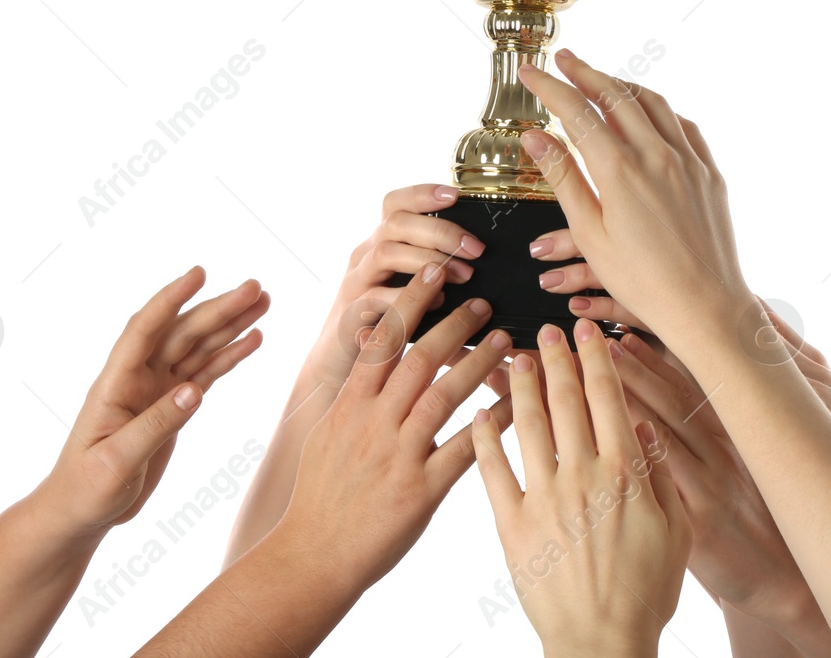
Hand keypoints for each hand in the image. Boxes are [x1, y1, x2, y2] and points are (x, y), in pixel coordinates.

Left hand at [33, 266, 266, 538]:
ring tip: (263, 302)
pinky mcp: (173, 404)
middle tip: (255, 288)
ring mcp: (157, 389)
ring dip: (230, 324)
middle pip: (182, 333)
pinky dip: (229, 355)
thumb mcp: (116, 462)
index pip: (144, 330)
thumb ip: (155, 424)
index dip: (170, 300)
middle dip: (218, 308)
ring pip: (198, 347)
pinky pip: (206, 372)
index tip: (199, 273)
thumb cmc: (87, 489)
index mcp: (116, 384)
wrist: (82, 511)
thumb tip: (194, 390)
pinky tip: (252, 339)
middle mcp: (138, 378)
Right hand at [226, 185, 487, 565]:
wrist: (312, 557)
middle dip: (454, 325)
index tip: (434, 274)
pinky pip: (465, 450)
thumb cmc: (322, 496)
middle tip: (484, 303)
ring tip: (507, 341)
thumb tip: (371, 347)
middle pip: (418, 360)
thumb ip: (355, 394)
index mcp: (350, 407)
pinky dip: (493, 424)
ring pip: (444, 396)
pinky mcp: (421, 492)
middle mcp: (373, 425)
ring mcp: (398, 457)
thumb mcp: (328, 435)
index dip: (410, 303)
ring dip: (479, 364)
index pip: (382, 342)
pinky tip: (518, 404)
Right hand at [304, 183, 482, 387]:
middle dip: (440, 231)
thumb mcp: (406, 285)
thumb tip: (481, 259)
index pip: (395, 203)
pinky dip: (409, 297)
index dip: (423, 193)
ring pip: (386, 253)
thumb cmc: (386, 317)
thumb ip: (433, 268)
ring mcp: (356, 281)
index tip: (455, 195)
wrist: (340, 358)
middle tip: (476, 248)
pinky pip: (377, 297)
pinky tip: (438, 303)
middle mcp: (365, 255)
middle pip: (396, 223)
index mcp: (381, 242)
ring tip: (464, 275)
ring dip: (429, 260)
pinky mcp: (350, 312)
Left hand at [472, 319, 690, 657]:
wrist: (602, 643)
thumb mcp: (675, 530)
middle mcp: (583, 474)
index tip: (587, 330)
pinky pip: (493, 470)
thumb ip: (660, 475)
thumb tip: (645, 427)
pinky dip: (485, 437)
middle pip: (566, 399)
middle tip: (547, 330)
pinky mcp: (512, 525)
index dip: (596, 356)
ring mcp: (544, 497)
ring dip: (521, 383)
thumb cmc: (646, 592)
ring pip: (528, 423)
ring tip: (513, 356)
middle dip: (556, 356)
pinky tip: (481, 413)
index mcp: (627, 471)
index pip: (609, 396)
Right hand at [517, 51, 752, 346]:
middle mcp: (657, 154)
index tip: (529, 72)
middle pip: (614, 95)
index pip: (576, 112)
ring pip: (652, 103)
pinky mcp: (710, 173)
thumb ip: (562, 178)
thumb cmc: (642, 281)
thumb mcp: (590, 234)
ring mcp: (688, 160)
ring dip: (622, 85)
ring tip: (601, 79)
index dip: (549, 87)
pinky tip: (649, 113)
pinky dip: (659, 109)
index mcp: (620, 170)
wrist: (705, 305)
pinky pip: (683, 125)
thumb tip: (535, 136)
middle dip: (584, 72)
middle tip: (562, 60)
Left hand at [613, 334, 830, 654]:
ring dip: (623, 396)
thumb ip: (715, 434)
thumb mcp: (742, 473)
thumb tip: (688, 392)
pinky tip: (594, 437)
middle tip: (592, 338)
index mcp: (726, 438)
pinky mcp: (697, 520)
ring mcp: (707, 485)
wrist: (782, 583)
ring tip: (588, 373)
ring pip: (660, 429)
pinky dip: (628, 454)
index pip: (684, 387)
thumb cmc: (756, 527)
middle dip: (629, 365)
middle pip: (668, 398)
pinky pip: (656, 481)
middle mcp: (717, 454)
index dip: (651, 357)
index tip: (619, 331)